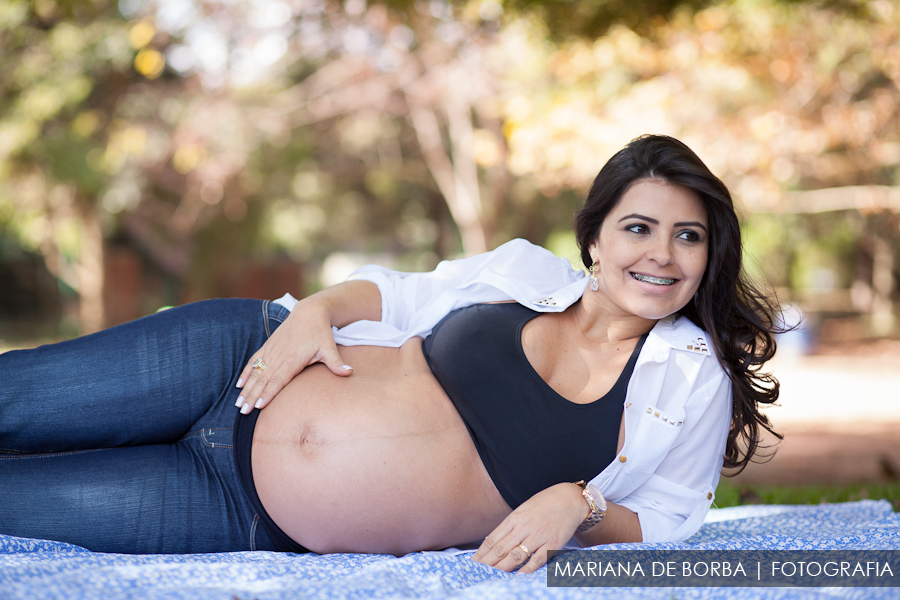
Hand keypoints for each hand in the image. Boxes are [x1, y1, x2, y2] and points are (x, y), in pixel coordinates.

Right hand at [235, 301, 351, 412]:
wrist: (309, 312)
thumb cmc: (320, 332)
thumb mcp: (329, 347)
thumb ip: (336, 362)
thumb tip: (349, 372)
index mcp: (293, 359)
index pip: (279, 379)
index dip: (268, 392)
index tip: (259, 405)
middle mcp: (279, 355)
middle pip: (263, 379)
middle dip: (252, 396)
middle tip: (243, 411)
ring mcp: (272, 350)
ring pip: (256, 372)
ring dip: (247, 388)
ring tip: (238, 403)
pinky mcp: (268, 346)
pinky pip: (254, 361)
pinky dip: (246, 373)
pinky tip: (240, 385)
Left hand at [472, 483, 586, 573]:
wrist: (570, 499)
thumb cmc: (545, 504)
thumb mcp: (523, 510)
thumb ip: (509, 525)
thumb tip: (493, 541)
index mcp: (515, 518)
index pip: (493, 539)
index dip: (481, 553)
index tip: (472, 562)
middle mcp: (524, 527)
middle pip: (501, 549)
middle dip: (488, 563)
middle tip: (477, 572)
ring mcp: (538, 536)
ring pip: (516, 555)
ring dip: (503, 568)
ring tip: (492, 576)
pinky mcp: (553, 544)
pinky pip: (537, 559)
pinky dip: (527, 569)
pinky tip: (518, 576)